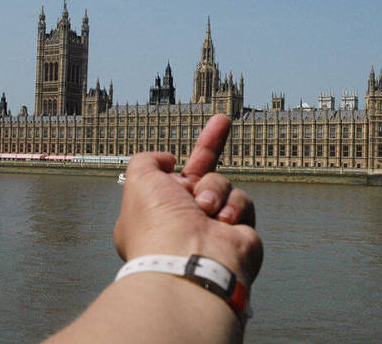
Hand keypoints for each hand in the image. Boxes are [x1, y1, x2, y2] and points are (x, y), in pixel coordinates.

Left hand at [114, 114, 262, 284]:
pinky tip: (223, 222)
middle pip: (203, 171)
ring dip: (215, 190)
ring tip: (206, 210)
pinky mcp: (238, 233)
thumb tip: (171, 161)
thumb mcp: (139, 179)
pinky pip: (242, 202)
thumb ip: (149, 160)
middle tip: (223, 119)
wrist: (190, 263)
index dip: (179, 154)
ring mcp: (212, 226)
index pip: (172, 173)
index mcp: (157, 211)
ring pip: (222, 184)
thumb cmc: (159, 224)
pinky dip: (233, 207)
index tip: (182, 146)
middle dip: (213, 142)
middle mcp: (184, 219)